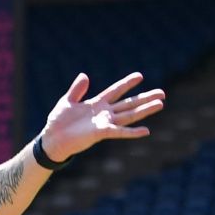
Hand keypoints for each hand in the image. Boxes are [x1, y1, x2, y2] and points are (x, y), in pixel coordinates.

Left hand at [39, 71, 165, 162]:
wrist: (52, 140)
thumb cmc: (58, 122)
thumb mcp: (67, 101)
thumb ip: (77, 90)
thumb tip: (85, 75)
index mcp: (96, 103)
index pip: (116, 91)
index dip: (127, 83)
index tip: (140, 76)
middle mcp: (104, 113)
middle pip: (129, 103)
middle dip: (145, 98)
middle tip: (162, 93)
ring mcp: (105, 123)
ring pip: (129, 115)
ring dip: (145, 110)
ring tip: (160, 104)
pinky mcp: (101, 133)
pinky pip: (120, 132)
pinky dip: (133, 132)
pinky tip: (146, 130)